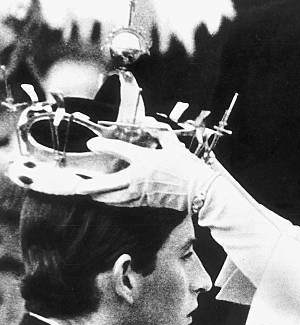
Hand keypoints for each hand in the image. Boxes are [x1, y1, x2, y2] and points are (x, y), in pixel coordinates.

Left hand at [82, 131, 219, 210]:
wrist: (200, 191)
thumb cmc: (189, 167)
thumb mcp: (175, 146)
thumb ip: (160, 132)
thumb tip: (148, 121)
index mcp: (144, 160)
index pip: (117, 150)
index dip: (102, 146)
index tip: (92, 144)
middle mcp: (137, 178)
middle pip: (106, 184)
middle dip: (89, 185)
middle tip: (75, 185)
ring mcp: (140, 193)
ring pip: (112, 197)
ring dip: (98, 196)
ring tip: (86, 194)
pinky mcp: (145, 202)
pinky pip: (123, 203)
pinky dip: (112, 201)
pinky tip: (106, 200)